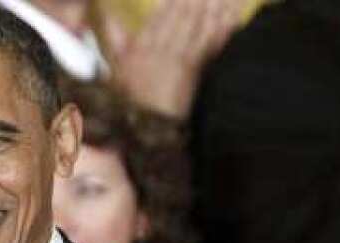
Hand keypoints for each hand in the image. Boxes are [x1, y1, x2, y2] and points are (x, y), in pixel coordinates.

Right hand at [102, 0, 240, 118]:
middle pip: (182, 17)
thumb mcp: (116, 71)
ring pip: (198, 27)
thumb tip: (109, 16)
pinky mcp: (196, 73)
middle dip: (195, 0)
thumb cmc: (130, 102)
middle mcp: (160, 51)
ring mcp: (180, 61)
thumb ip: (116, 41)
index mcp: (141, 49)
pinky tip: (231, 16)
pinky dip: (223, 29)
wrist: (147, 132)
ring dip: (212, 8)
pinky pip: (211, 45)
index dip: (172, 1)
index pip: (159, 17)